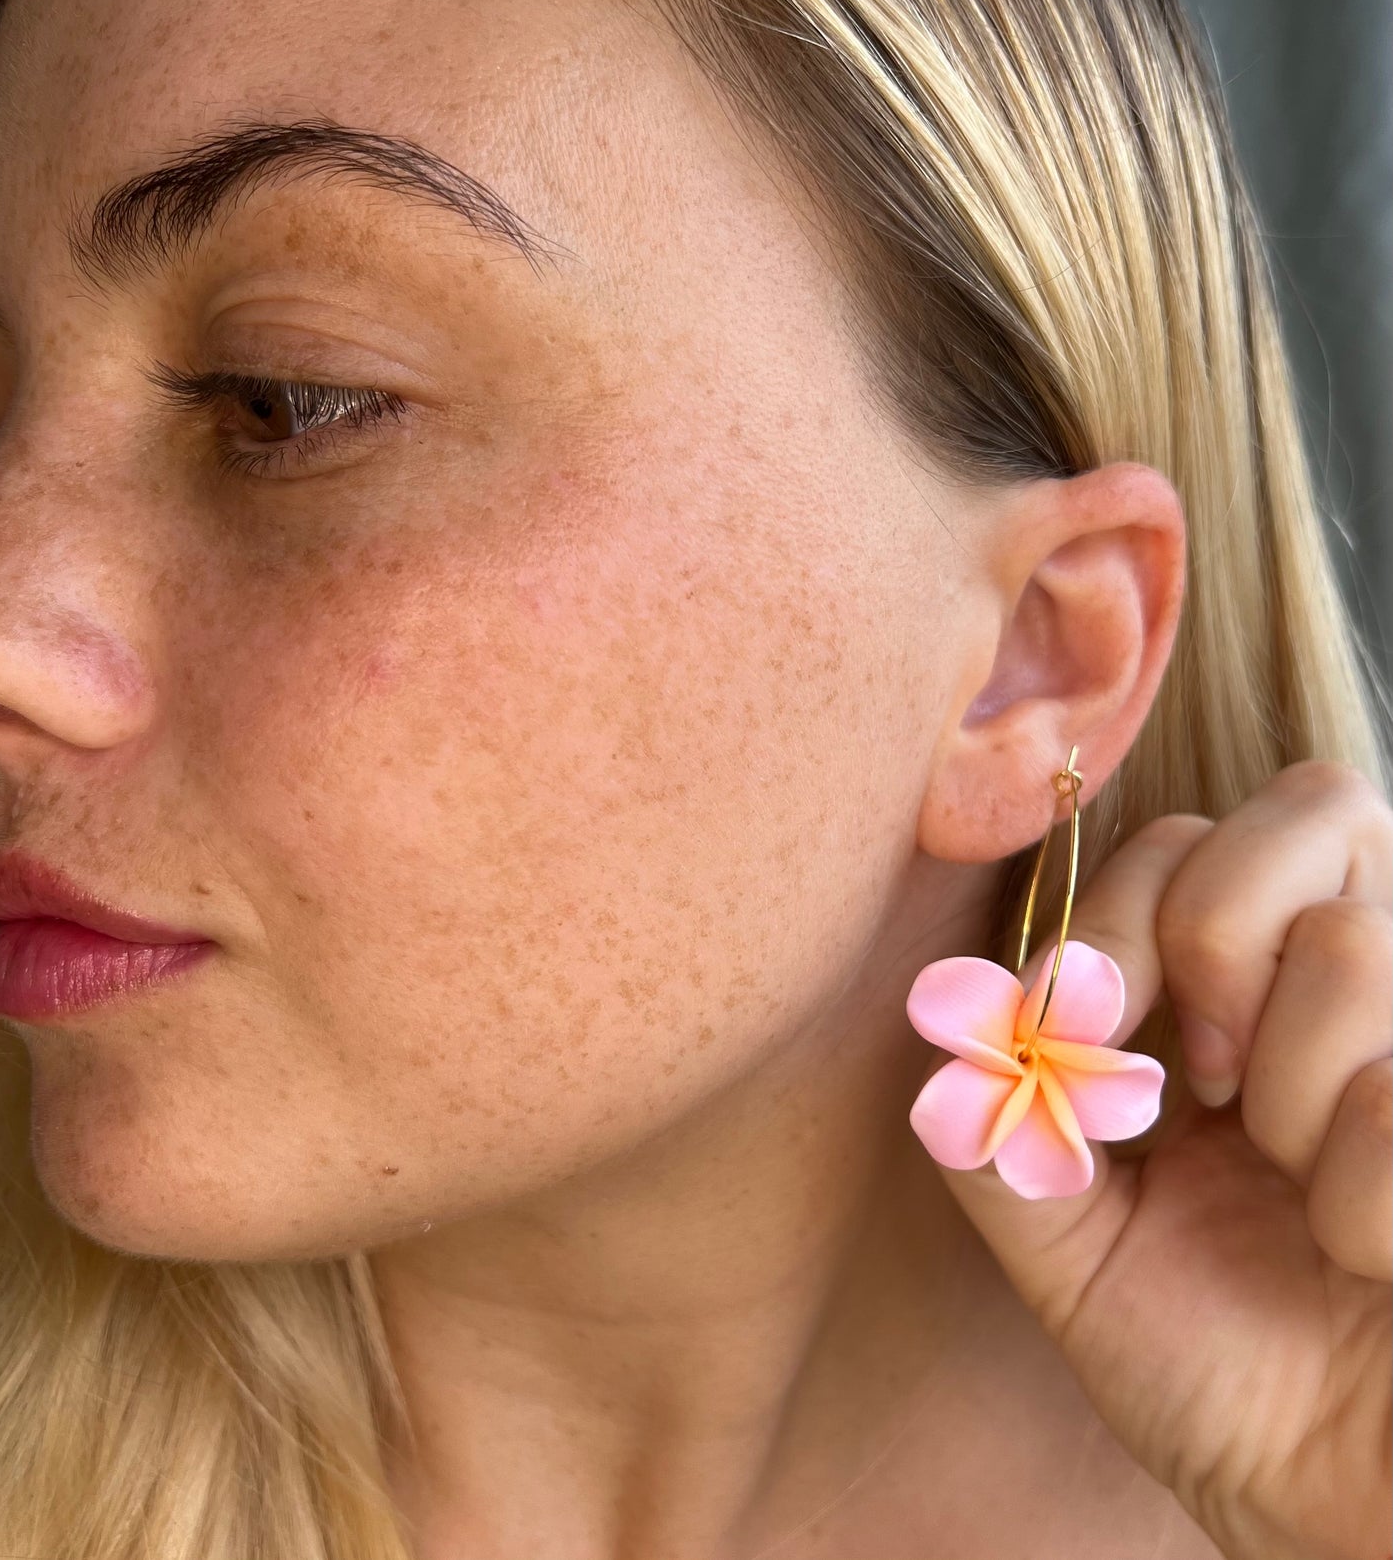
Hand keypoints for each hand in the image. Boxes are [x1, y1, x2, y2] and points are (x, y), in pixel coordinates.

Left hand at [921, 759, 1392, 1559]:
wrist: (1332, 1505)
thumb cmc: (1216, 1368)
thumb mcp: (1069, 1245)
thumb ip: (1000, 1128)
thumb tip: (946, 1016)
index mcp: (1258, 990)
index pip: (1199, 834)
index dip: (1120, 910)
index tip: (1088, 1034)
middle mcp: (1367, 983)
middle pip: (1316, 805)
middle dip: (1213, 939)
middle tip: (1202, 1083)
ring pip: (1351, 948)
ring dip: (1285, 1099)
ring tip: (1293, 1189)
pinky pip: (1391, 1103)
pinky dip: (1356, 1206)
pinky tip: (1361, 1252)